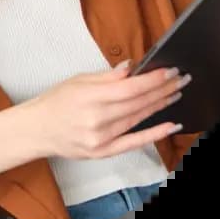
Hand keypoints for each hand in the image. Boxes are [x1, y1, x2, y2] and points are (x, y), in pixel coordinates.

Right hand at [23, 60, 191, 160]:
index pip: (131, 87)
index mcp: (90, 96)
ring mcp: (101, 137)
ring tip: (176, 93)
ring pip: (138, 118)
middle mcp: (97, 118)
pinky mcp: (103, 151)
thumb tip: (132, 67)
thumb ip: (108, 76)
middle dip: (163, 89)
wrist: (37, 129)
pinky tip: (170, 125)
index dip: (154, 79)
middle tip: (182, 79)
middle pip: (138, 102)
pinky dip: (154, 134)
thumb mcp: (79, 80)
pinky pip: (134, 142)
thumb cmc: (56, 102)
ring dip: (161, 105)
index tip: (171, 71)